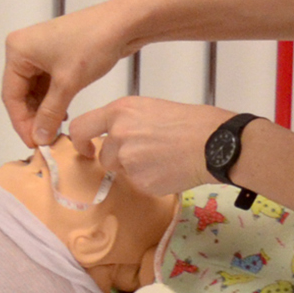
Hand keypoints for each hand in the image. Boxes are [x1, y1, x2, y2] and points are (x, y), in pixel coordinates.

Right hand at [3, 0, 139, 147]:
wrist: (123, 23)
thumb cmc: (93, 43)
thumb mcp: (68, 83)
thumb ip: (49, 113)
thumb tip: (39, 138)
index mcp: (17, 50)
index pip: (11, 95)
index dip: (21, 122)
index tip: (33, 143)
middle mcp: (24, 49)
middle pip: (20, 93)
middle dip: (33, 118)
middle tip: (45, 140)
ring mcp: (39, 51)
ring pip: (34, 91)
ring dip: (44, 111)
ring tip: (55, 131)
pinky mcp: (55, 55)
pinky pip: (46, 84)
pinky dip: (53, 101)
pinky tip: (62, 115)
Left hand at [63, 95, 235, 197]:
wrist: (214, 143)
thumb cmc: (190, 121)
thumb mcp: (150, 108)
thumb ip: (126, 122)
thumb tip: (115, 137)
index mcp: (119, 111)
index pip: (80, 127)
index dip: (79, 141)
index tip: (86, 148)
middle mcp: (118, 134)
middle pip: (104, 155)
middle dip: (118, 158)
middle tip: (145, 153)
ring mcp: (129, 160)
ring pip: (121, 170)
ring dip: (134, 168)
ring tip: (161, 158)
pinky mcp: (141, 181)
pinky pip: (138, 184)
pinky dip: (150, 180)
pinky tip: (169, 169)